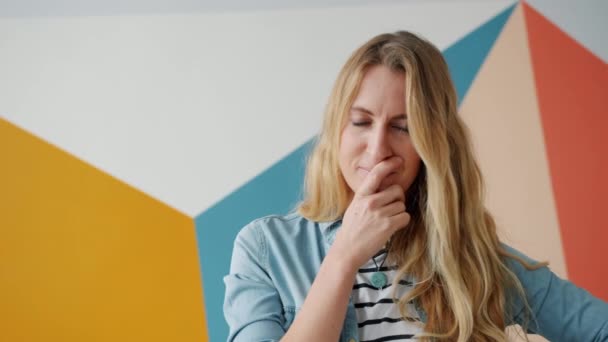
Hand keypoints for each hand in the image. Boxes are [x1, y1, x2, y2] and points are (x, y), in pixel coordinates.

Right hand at [332, 156, 410, 270]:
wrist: (347, 251)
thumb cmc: (351, 229)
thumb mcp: (354, 207)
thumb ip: (367, 195)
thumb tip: (383, 185)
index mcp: (361, 195)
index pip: (376, 173)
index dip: (389, 165)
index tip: (398, 161)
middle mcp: (370, 202)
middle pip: (397, 190)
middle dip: (397, 199)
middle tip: (390, 208)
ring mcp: (379, 214)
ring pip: (402, 205)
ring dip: (398, 213)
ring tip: (386, 221)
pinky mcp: (387, 226)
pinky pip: (405, 217)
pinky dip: (402, 222)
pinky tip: (392, 227)